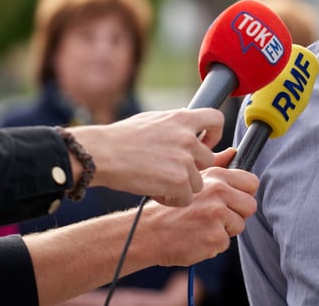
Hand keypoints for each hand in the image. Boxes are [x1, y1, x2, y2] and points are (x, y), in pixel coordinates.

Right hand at [69, 108, 223, 205]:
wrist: (102, 154)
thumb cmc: (121, 138)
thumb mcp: (152, 120)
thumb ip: (174, 124)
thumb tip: (190, 124)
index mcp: (182, 118)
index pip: (216, 119)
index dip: (214, 134)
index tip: (205, 143)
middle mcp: (188, 137)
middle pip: (208, 159)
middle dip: (193, 169)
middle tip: (172, 172)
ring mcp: (185, 160)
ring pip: (198, 182)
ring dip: (182, 186)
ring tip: (158, 182)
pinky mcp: (179, 182)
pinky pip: (186, 198)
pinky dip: (172, 200)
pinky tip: (155, 192)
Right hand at [129, 149, 258, 266]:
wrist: (148, 231)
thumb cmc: (169, 207)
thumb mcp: (192, 178)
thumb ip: (217, 165)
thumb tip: (234, 153)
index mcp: (216, 176)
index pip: (251, 182)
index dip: (244, 193)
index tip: (234, 200)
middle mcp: (218, 192)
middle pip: (250, 206)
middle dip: (237, 214)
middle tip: (216, 217)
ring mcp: (217, 214)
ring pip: (239, 226)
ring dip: (224, 230)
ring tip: (202, 226)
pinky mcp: (215, 236)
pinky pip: (226, 243)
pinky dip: (213, 245)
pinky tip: (197, 237)